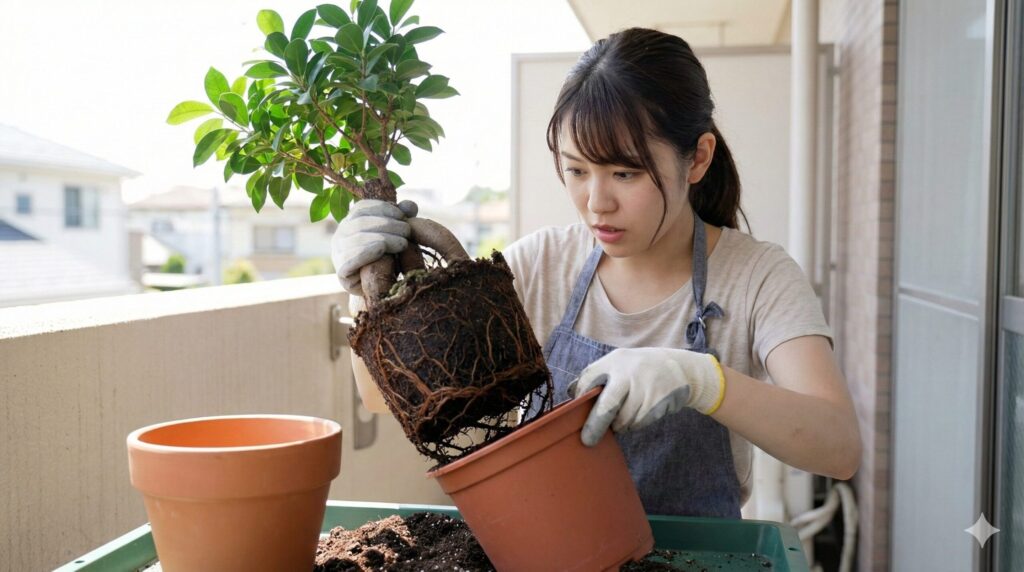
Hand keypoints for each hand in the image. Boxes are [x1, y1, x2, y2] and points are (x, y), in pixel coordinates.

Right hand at [331, 199, 417, 295]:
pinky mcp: (341, 271)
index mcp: (351, 221)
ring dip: (384, 237)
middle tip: (407, 231)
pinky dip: (368, 250)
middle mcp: (340, 234)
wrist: (377, 290)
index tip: (403, 215)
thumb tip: (410, 205)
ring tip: (403, 243)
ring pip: (358, 237)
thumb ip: (402, 219)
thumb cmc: (388, 259)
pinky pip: (351, 258)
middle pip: (361, 221)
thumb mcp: (396, 236)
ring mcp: (337, 253)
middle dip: (388, 224)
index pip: (363, 207)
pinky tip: (382, 250)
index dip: (383, 208)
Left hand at [567, 347, 725, 446]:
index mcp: (615, 360)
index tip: (577, 410)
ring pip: (623, 419)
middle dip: (595, 426)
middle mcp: (629, 373)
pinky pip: (638, 423)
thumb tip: (570, 393)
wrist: (681, 369)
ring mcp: (645, 389)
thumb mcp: (620, 363)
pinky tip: (639, 413)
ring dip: (620, 424)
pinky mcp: (657, 403)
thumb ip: (596, 376)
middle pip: (606, 406)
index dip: (581, 396)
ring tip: (624, 414)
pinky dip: (634, 424)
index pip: (589, 379)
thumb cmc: (641, 369)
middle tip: (587, 440)